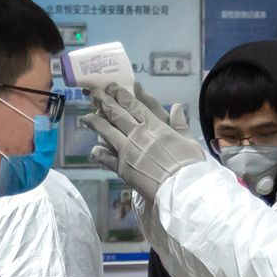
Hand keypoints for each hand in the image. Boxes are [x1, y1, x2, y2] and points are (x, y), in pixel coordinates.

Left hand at [83, 82, 204, 200]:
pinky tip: (93, 149)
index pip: (134, 105)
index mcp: (155, 125)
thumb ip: (180, 123)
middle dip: (103, 102)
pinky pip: (105, 157)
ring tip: (86, 117)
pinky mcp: (123, 167)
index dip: (121, 95)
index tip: (113, 88)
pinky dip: (98, 152)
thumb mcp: (190, 140)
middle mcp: (138, 134)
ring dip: (94, 122)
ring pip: (106, 131)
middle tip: (94, 94)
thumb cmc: (191, 165)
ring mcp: (128, 150)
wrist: (182, 189)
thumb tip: (177, 107)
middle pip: (116, 114)